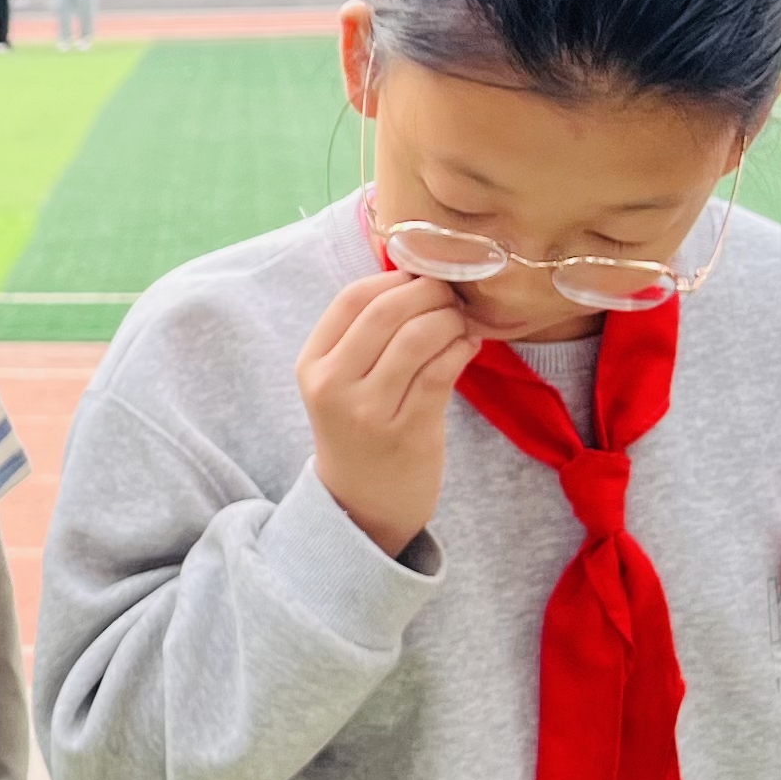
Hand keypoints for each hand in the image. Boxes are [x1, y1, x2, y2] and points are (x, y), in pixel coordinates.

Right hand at [297, 271, 482, 558]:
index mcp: (312, 365)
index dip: (395, 278)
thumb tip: (417, 274)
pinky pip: (441, 370)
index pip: (352, 298)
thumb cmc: (358, 431)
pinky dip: (461, 348)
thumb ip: (362, 335)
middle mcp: (333, 385)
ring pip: (417, 337)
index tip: (422, 279)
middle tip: (452, 295)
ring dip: (450, 319)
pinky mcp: (408, 431)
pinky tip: (468, 346)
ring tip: (461, 322)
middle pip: (387, 311)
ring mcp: (369, 411)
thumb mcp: (339, 383)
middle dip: (429, 291)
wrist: (360, 506)